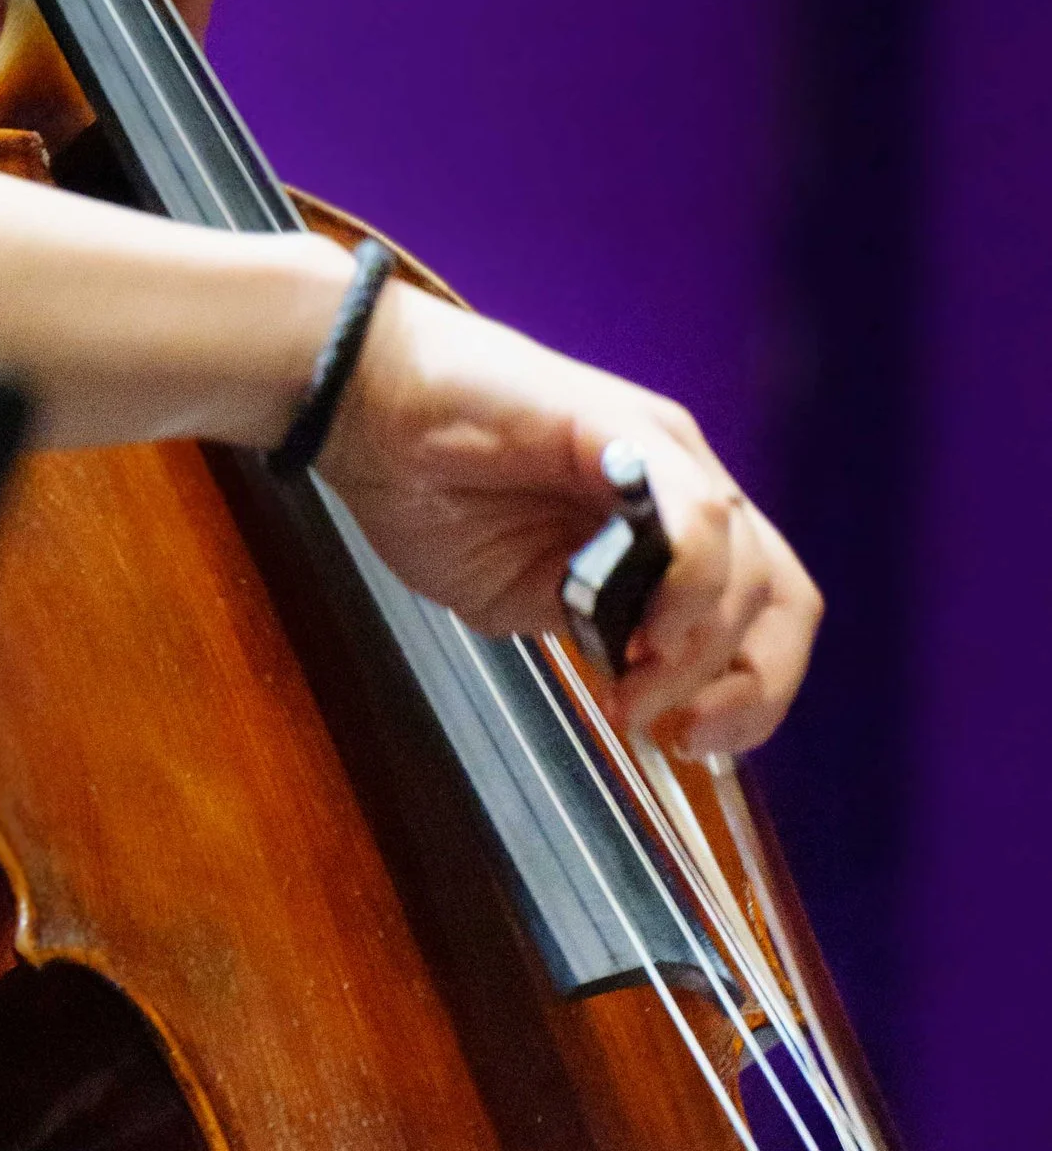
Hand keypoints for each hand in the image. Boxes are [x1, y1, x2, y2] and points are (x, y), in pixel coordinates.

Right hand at [322, 280, 819, 756]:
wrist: (366, 408)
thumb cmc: (432, 492)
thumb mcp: (519, 599)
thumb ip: (589, 632)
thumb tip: (640, 681)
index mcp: (668, 532)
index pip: (762, 617)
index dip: (749, 693)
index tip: (688, 742)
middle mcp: (684, 490)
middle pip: (783, 599)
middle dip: (750, 688)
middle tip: (679, 735)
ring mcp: (665, 456)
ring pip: (749, 569)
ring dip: (699, 653)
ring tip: (632, 690)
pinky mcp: (627, 430)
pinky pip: (701, 515)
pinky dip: (690, 587)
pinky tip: (641, 633)